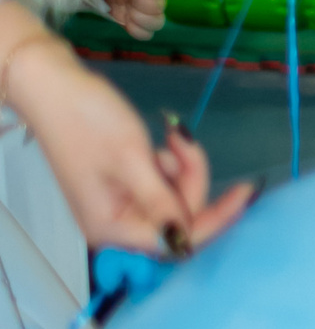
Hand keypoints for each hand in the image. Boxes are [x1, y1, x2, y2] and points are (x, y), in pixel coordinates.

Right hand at [0, 29, 247, 255]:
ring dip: (182, 166)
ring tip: (170, 135)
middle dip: (192, 178)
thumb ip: (161, 203)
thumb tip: (183, 242)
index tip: (246, 192)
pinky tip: (160, 141)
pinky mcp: (125, 187)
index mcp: (112, 228)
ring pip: (177, 198)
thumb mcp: (131, 160)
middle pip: (180, 217)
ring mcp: (120, 206)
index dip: (215, 219)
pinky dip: (171, 163)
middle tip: (183, 139)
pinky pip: (164, 185)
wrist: (54, 86)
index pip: (177, 240)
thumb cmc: (87, 120)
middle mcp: (115, 225)